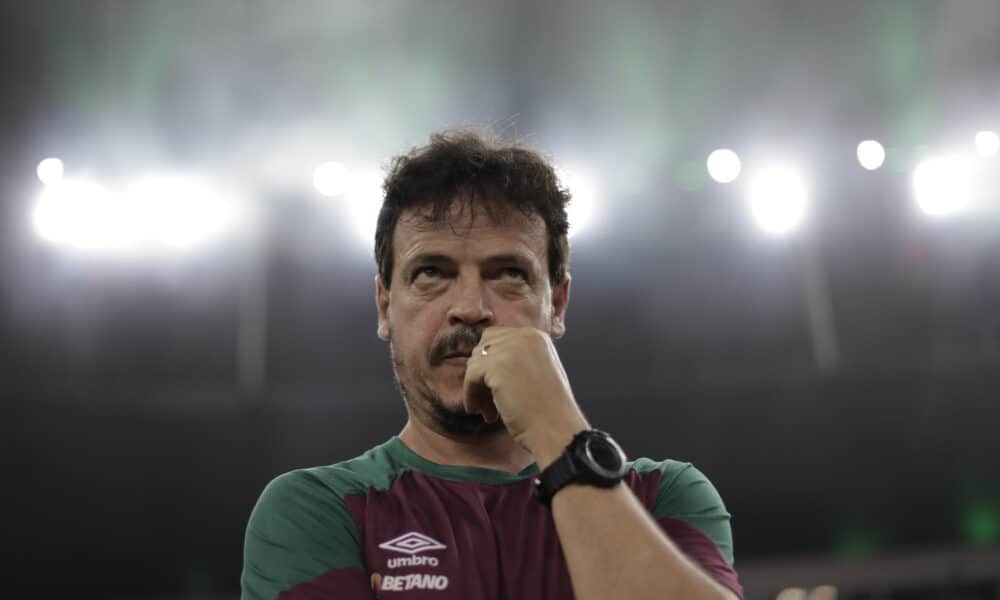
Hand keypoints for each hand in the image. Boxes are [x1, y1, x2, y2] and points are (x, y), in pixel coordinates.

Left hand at [462, 326, 588, 466]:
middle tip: (488, 400)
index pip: (498, 338)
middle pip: (484, 347)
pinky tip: (479, 410)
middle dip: (483, 374)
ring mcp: (511, 348)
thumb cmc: (550, 410)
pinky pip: (471, 376)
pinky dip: (471, 394)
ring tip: (488, 410)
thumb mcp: (538, 372)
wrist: (557, 429)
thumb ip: (517, 360)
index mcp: (537, 337)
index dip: (492, 363)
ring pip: (475, 362)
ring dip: (477, 387)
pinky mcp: (497, 366)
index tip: (493, 386)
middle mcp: (525, 336)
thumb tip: (487, 364)